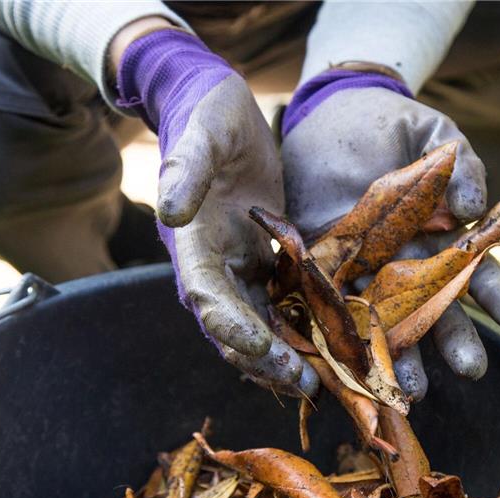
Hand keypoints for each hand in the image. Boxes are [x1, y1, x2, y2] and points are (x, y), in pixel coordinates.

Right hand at [116, 28, 316, 395]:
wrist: (218, 110)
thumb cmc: (209, 116)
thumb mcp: (202, 132)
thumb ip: (184, 169)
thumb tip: (170, 211)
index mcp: (190, 244)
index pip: (206, 296)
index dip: (233, 327)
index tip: (263, 350)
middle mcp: (210, 266)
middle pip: (232, 327)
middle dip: (266, 360)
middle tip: (306, 386)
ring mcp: (236, 268)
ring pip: (257, 325)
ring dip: (284, 357)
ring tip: (320, 383)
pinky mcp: (261, 262)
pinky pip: (279, 305)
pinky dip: (299, 329)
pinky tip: (329, 348)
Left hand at [281, 69, 499, 400]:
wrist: (326, 115)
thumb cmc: (389, 123)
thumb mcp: (432, 134)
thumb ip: (461, 167)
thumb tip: (473, 208)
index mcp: (445, 239)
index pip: (480, 275)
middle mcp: (408, 266)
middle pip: (438, 312)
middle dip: (456, 341)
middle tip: (472, 369)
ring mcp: (364, 274)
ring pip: (387, 324)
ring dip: (402, 358)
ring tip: (413, 388)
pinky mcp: (320, 273)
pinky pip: (331, 310)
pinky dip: (339, 338)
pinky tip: (349, 365)